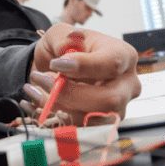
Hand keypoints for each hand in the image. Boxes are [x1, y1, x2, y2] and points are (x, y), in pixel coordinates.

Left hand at [25, 24, 140, 121]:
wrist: (57, 68)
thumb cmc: (64, 49)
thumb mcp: (60, 34)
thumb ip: (64, 39)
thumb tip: (66, 57)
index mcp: (123, 55)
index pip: (112, 64)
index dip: (82, 66)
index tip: (55, 64)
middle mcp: (127, 84)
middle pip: (108, 99)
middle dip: (69, 94)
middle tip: (41, 79)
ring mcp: (118, 108)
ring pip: (94, 119)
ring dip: (59, 107)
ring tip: (37, 90)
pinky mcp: (103, 125)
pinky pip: (81, 131)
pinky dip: (55, 119)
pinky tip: (40, 104)